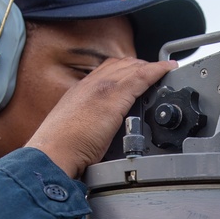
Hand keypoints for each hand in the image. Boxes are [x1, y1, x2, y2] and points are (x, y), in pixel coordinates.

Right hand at [26, 57, 176, 178]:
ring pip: (132, 67)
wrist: (52, 153)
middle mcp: (90, 84)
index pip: (106, 70)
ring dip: (150, 68)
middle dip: (140, 66)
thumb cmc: (60, 150)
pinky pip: (142, 77)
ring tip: (164, 71)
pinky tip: (167, 70)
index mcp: (79, 91)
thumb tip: (97, 136)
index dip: (125, 68)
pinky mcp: (113, 97)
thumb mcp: (73, 131)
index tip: (137, 72)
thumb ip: (87, 125)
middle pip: (121, 64)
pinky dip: (157, 71)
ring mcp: (102, 88)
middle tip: (155, 73)